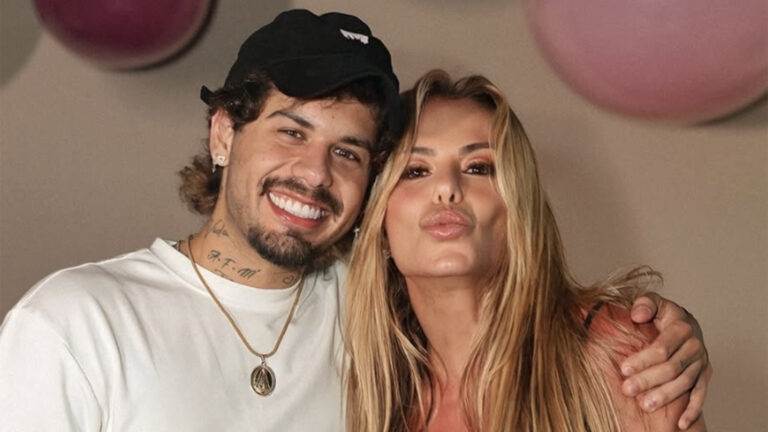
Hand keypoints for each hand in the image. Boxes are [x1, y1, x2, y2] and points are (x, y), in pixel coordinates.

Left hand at [622, 292, 711, 429]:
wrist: (684, 322)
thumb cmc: (661, 314)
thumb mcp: (652, 302)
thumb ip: (645, 304)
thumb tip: (637, 314)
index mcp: (681, 327)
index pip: (662, 348)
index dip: (643, 359)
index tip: (623, 368)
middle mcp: (695, 345)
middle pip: (672, 368)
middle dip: (648, 380)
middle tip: (627, 389)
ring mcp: (701, 362)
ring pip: (685, 383)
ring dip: (666, 396)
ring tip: (645, 405)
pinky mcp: (705, 375)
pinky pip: (701, 394)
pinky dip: (693, 410)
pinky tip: (681, 423)